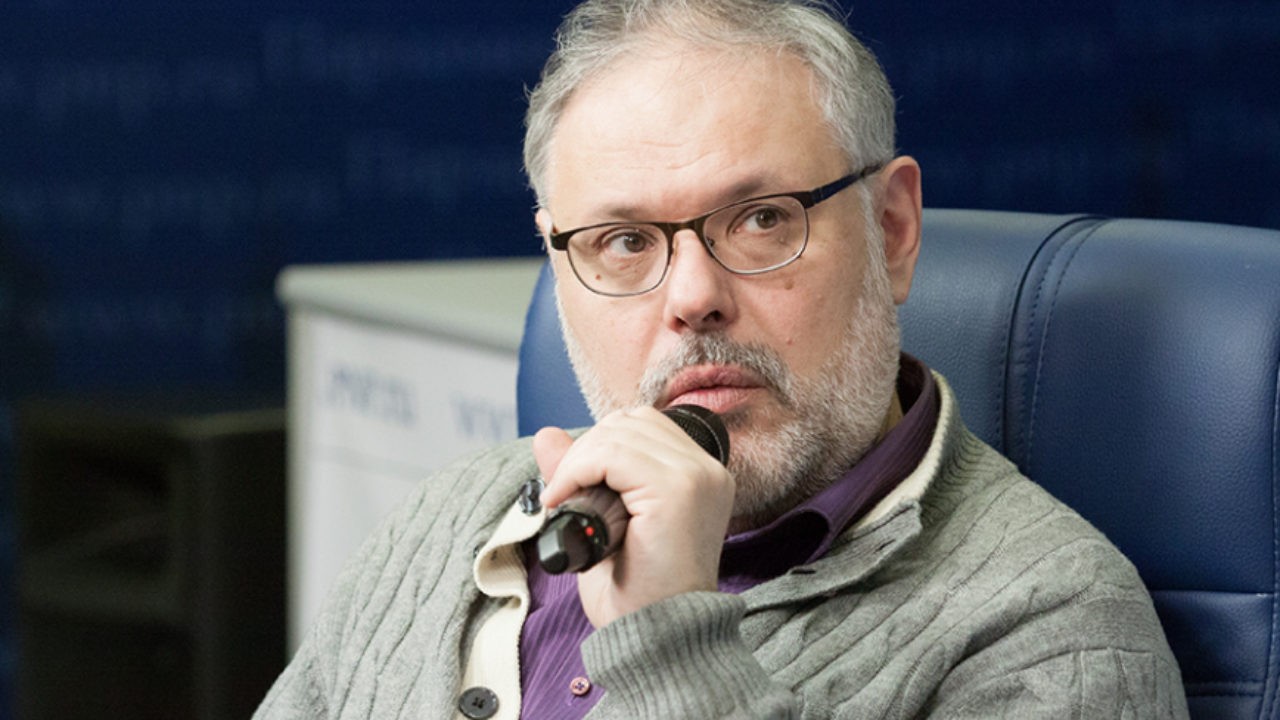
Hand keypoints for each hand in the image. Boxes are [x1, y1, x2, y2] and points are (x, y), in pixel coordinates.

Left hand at [534, 406, 734, 627]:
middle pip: (630, 422)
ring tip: (565, 501)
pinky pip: (612, 454)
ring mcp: (697, 478)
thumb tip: (546, 434)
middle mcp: (707, 471)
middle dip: (585, 451)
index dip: (599, 446)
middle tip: (564, 495)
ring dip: (578, 462)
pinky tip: (565, 500)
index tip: (573, 487)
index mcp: (700, 477)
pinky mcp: (678, 490)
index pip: (643, 426)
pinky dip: (577, 470)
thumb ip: (581, 473)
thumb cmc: (639, 596)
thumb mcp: (604, 523)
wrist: (660, 642)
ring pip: (618, 433)